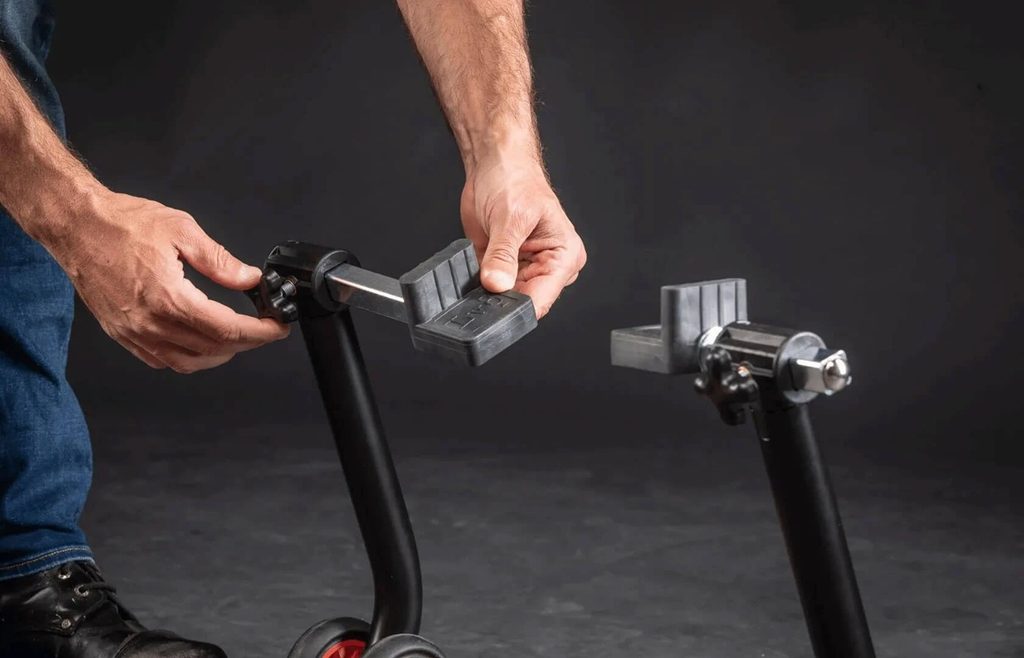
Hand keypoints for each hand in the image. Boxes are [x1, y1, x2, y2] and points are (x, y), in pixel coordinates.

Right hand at [52, 189, 288, 372]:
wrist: (75, 226)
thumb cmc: (120, 223)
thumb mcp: (182, 230)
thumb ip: (220, 261)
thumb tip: (249, 279)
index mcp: (168, 298)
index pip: (227, 330)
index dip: (260, 332)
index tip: (277, 327)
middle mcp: (149, 323)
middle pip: (213, 350)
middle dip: (248, 342)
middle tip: (265, 328)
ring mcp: (133, 332)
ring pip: (189, 363)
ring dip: (220, 355)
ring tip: (239, 337)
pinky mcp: (122, 334)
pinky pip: (162, 360)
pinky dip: (190, 358)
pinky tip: (201, 342)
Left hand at [460, 154, 585, 317]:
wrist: (494, 165)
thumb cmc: (516, 180)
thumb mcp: (510, 218)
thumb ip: (502, 255)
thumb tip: (496, 284)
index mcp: (564, 256)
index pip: (543, 298)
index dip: (518, 306)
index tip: (496, 302)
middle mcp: (548, 266)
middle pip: (524, 302)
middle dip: (501, 299)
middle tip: (485, 280)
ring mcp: (524, 269)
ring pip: (504, 299)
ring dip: (488, 291)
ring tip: (481, 266)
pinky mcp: (502, 268)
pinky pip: (489, 289)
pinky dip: (478, 285)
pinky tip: (473, 269)